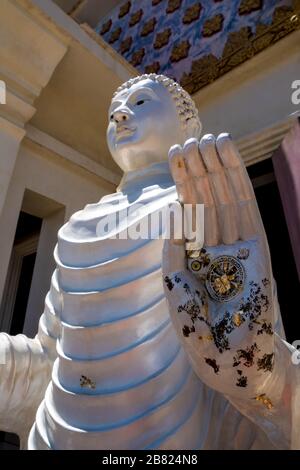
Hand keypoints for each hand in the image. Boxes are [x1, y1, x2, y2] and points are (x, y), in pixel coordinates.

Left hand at [163, 134, 274, 401]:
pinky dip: (237, 180)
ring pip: (226, 196)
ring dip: (217, 167)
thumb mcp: (175, 279)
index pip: (191, 208)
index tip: (176, 155)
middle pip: (208, 197)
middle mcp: (218, 243)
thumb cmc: (196, 327)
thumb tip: (174, 210)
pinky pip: (246, 206)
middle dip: (199, 168)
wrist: (229, 357)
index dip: (184, 181)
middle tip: (190, 139)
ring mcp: (239, 242)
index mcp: (198, 251)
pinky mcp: (258, 245)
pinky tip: (228, 158)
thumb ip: (175, 244)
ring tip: (208, 139)